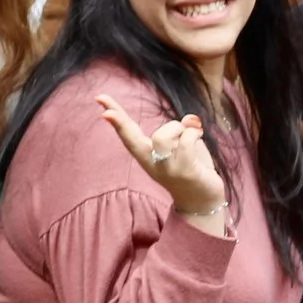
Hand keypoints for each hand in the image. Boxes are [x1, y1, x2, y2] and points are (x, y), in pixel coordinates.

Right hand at [95, 95, 225, 220]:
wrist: (203, 203)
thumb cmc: (192, 170)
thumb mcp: (181, 147)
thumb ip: (180, 132)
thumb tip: (189, 119)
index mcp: (147, 156)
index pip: (128, 134)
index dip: (116, 117)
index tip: (100, 100)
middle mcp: (152, 163)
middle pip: (135, 137)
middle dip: (122, 119)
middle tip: (105, 100)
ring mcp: (167, 169)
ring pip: (163, 136)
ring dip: (179, 129)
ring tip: (190, 136)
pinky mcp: (185, 171)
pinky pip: (187, 140)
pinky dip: (195, 134)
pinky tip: (199, 138)